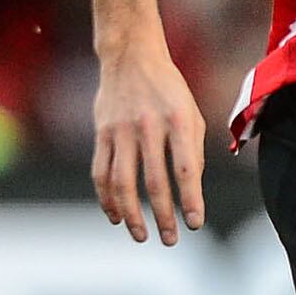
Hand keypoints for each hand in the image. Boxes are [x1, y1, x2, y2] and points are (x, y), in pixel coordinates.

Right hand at [91, 37, 207, 244]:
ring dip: (132, 214)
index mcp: (177, 120)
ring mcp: (121, 130)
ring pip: (122, 183)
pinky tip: (115, 216)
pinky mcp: (101, 133)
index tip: (195, 224)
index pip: (186, 169)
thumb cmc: (168, 89)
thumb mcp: (191, 111)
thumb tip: (191, 190)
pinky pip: (100, 173)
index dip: (191, 200)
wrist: (131, 55)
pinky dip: (107, 199)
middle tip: (171, 239)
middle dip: (163, 216)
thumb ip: (193, 149)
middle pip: (154, 181)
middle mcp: (148, 126)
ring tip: (141, 235)